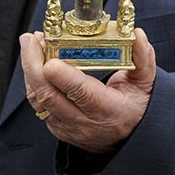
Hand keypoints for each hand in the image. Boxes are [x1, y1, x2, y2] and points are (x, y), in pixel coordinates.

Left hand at [19, 28, 155, 152]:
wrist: (128, 139)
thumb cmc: (136, 108)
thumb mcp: (145, 82)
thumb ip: (142, 58)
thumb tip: (137, 34)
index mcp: (108, 110)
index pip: (82, 93)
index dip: (63, 76)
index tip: (51, 59)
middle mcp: (84, 122)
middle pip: (50, 95)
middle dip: (34, 64)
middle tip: (31, 39)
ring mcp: (68, 127)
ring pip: (39, 100)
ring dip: (30, 70)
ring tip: (31, 44)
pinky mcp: (57, 128)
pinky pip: (38, 105)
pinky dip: (33, 81)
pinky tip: (35, 62)